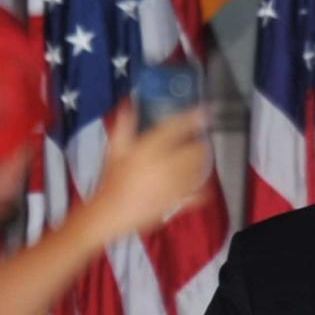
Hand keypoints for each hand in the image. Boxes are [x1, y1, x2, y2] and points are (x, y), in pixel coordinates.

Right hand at [89, 103, 210, 238]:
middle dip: (199, 144)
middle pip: (195, 150)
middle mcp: (165, 165)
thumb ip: (125, 124)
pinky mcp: (176, 201)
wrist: (110, 212)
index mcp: (150, 148)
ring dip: (202, 163)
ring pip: (199, 170)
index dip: (193, 117)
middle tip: (197, 141)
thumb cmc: (111, 181)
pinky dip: (202, 189)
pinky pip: (197, 194)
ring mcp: (173, 184)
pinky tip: (199, 185)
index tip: (203, 112)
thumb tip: (128, 103)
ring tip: (199, 159)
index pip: (177, 128)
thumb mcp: (115, 148)